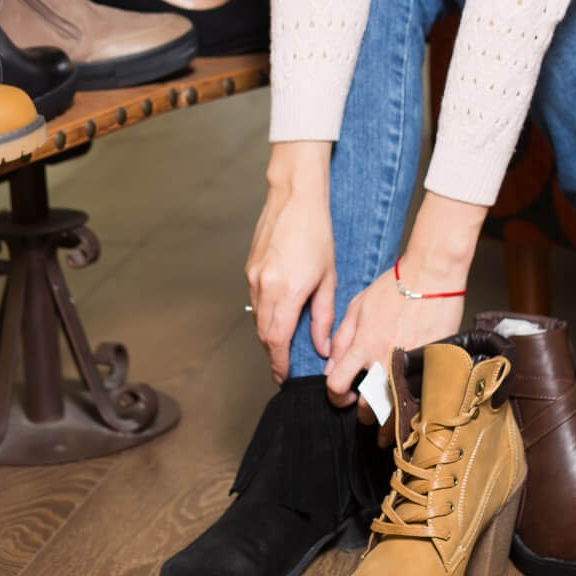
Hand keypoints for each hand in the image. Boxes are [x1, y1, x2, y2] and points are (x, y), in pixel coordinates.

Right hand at [245, 150, 335, 384]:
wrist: (294, 199)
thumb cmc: (316, 234)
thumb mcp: (328, 278)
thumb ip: (323, 317)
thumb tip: (321, 347)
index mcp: (286, 292)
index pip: (277, 340)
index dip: (279, 363)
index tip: (283, 376)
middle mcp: (263, 287)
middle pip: (263, 334)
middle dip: (274, 352)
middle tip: (286, 363)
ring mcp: (252, 277)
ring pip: (257, 318)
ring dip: (269, 332)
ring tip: (285, 340)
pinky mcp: (248, 269)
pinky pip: (254, 300)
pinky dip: (264, 313)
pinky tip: (279, 312)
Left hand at [325, 269, 465, 437]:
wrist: (431, 276)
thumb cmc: (394, 287)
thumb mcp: (357, 306)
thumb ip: (341, 338)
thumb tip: (330, 367)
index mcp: (362, 345)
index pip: (337, 384)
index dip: (334, 396)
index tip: (341, 397)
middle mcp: (384, 360)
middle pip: (366, 407)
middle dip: (363, 413)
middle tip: (366, 411)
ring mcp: (410, 367)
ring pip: (394, 412)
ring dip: (387, 424)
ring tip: (386, 428)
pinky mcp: (432, 368)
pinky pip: (420, 403)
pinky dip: (413, 415)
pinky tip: (409, 419)